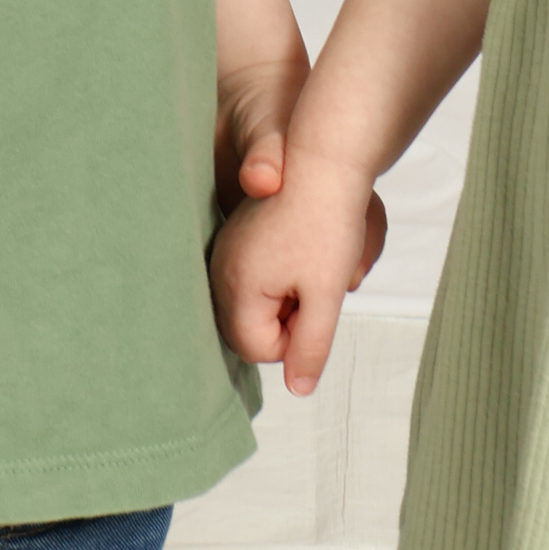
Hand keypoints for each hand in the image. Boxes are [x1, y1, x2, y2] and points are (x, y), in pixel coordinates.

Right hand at [209, 138, 386, 398]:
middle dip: (291, 317)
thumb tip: (299, 389)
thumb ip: (311, 346)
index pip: (259, 349)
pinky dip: (284, 276)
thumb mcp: (326, 293)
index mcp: (236, 287)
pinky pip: (258, 280)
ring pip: (259, 305)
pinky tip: (304, 249)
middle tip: (316, 282)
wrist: (326, 160)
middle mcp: (220, 271)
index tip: (317, 300)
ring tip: (312, 263)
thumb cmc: (328, 224)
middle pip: (254, 329)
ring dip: (291, 296)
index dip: (296, 337)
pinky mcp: (238, 240)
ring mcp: (226, 253)